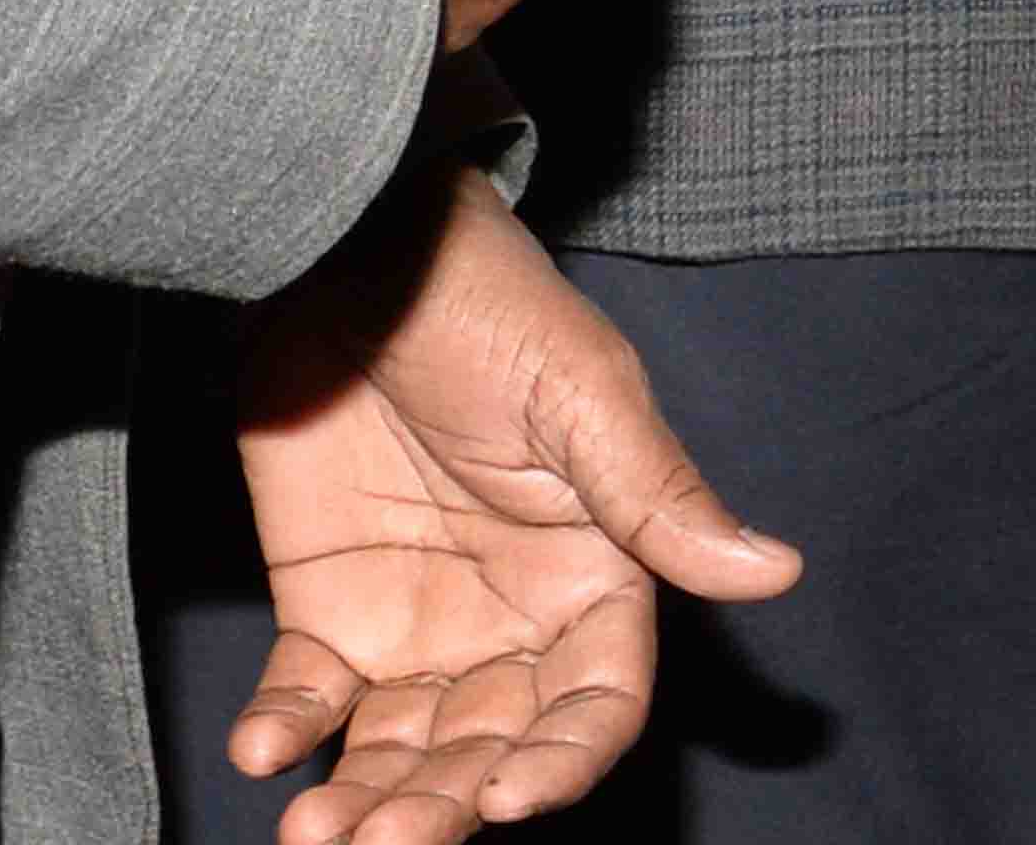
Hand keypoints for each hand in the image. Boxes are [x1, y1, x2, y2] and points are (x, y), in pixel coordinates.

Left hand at [232, 152, 797, 844]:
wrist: (347, 249)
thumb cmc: (484, 304)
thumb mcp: (581, 396)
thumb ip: (657, 499)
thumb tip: (774, 572)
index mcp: (593, 574)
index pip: (596, 703)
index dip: (562, 763)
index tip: (506, 799)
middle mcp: (511, 620)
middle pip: (493, 750)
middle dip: (443, 811)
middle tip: (381, 844)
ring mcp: (417, 622)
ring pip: (401, 751)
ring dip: (364, 805)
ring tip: (314, 834)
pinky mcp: (326, 610)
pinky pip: (310, 701)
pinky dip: (285, 735)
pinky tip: (260, 751)